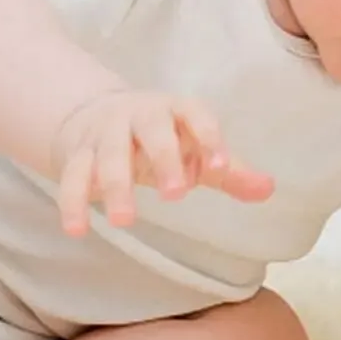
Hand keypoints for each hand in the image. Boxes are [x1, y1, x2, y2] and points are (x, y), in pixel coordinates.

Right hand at [50, 89, 273, 234]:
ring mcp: (105, 132)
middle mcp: (140, 114)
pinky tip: (76, 230)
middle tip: (175, 196)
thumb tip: (269, 190)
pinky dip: (72, 202)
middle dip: (164, 160)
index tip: (220, 166)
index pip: (196, 116)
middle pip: (152, 132)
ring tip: (125, 222)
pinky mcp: (77, 153)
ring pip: (109, 155)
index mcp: (176, 110)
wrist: (95, 113)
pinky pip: (71, 176)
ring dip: (115, 187)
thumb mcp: (196, 148)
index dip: (209, 137)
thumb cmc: (163, 137)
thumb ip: (229, 170)